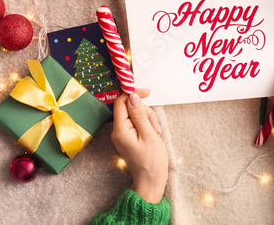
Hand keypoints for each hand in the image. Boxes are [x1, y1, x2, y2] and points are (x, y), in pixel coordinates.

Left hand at [111, 88, 168, 202]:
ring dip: (148, 118)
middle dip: (145, 111)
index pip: (121, 102)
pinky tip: (153, 133)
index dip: (133, 94)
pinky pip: (136, 122)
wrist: (150, 180)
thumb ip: (140, 114)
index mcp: (120, 129)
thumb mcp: (149, 135)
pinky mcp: (127, 136)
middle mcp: (117, 130)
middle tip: (154, 125)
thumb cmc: (151, 162)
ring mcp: (122, 133)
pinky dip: (146, 124)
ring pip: (135, 114)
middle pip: (129, 107)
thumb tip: (132, 96)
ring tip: (155, 133)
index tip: (147, 92)